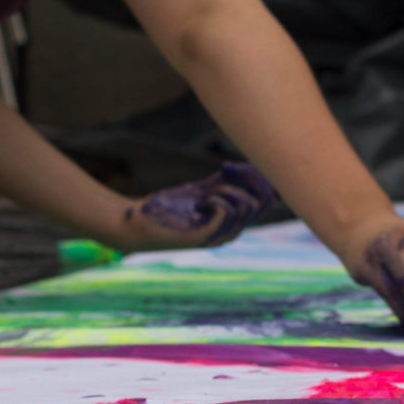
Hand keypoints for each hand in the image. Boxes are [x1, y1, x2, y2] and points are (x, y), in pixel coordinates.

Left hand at [113, 162, 275, 250]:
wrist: (136, 222)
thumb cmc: (167, 208)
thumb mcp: (202, 189)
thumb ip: (224, 181)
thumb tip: (247, 166)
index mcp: (234, 222)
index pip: (267, 200)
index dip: (258, 177)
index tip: (233, 164)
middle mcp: (232, 232)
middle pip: (263, 203)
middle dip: (249, 179)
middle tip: (225, 170)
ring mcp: (219, 237)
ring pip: (245, 207)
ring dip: (227, 190)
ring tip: (206, 192)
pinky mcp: (202, 239)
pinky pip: (225, 213)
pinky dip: (217, 199)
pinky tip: (201, 200)